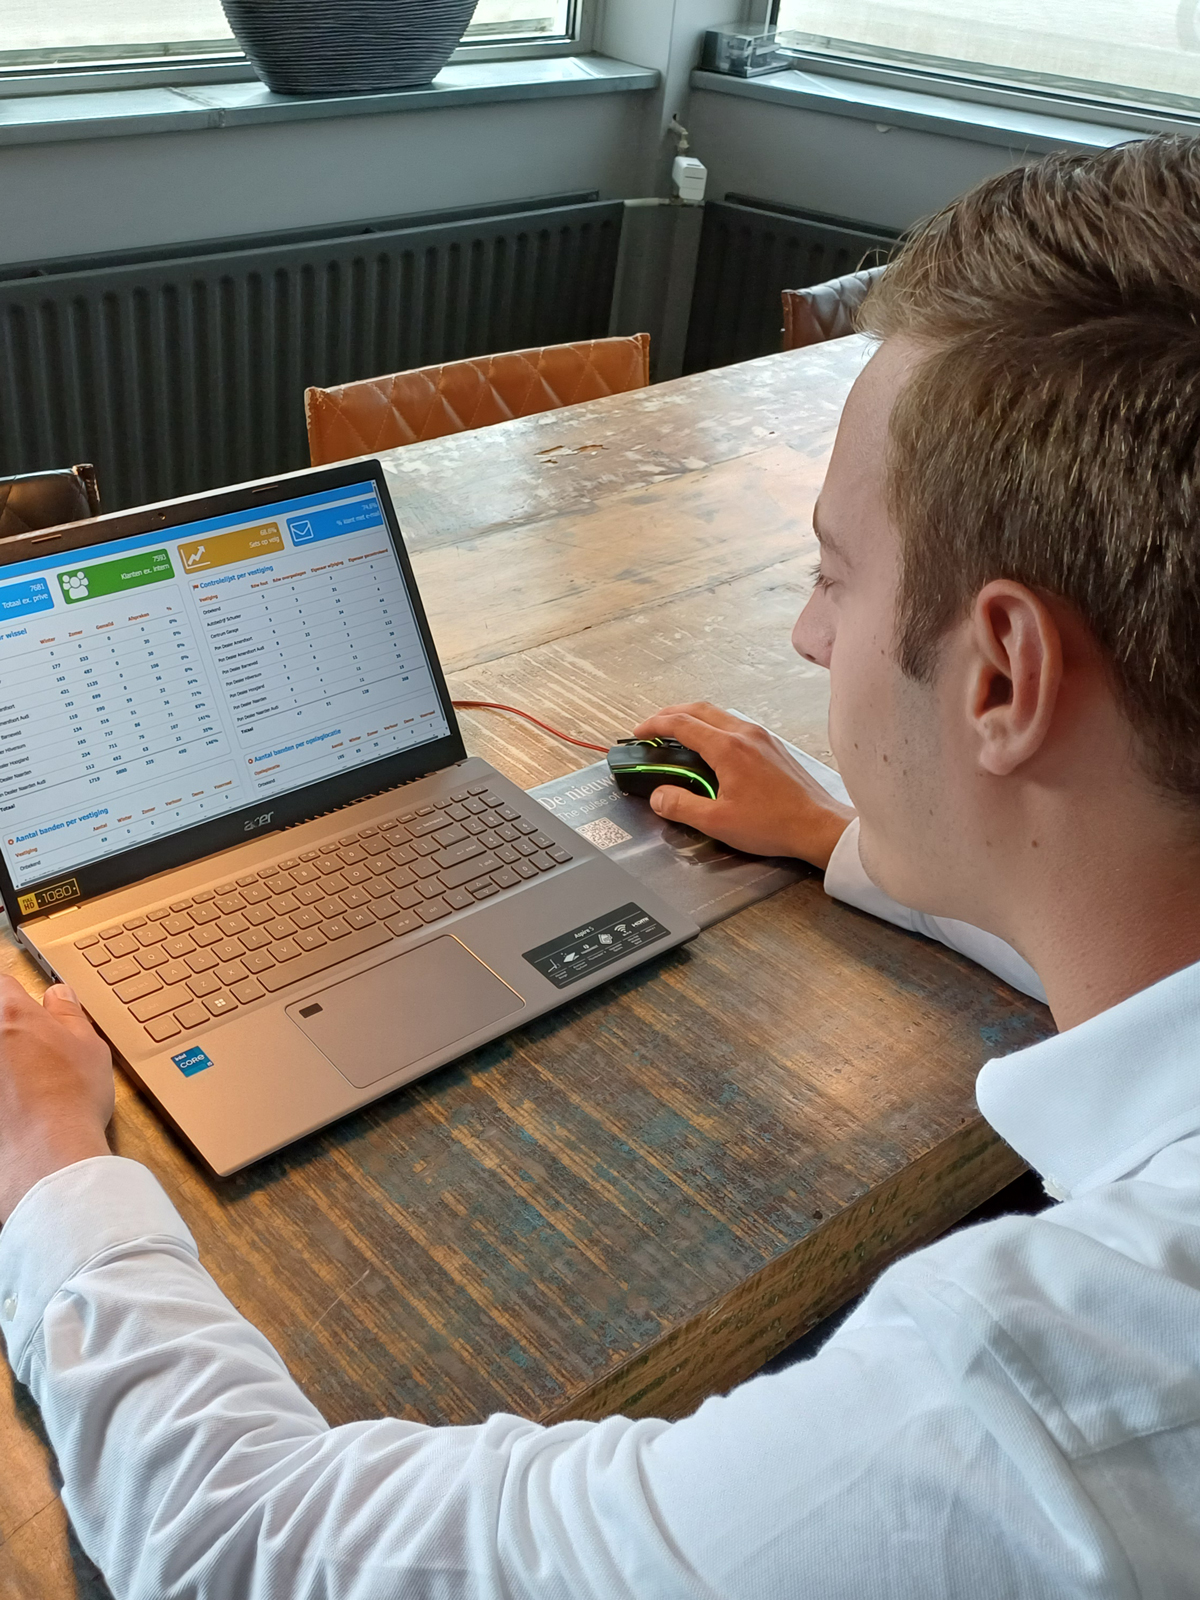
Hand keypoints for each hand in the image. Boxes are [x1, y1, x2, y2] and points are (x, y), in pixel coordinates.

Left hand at [0, 979, 113, 1222]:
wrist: (48, 1153)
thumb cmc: (73, 1096)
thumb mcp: (88, 1046)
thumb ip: (69, 1014)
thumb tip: (58, 994)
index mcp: (11, 1014)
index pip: (2, 984)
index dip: (14, 995)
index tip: (26, 1010)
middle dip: (8, 1031)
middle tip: (30, 1053)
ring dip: (7, 1064)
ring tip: (23, 1084)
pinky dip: (2, 1094)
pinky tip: (12, 1106)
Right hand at [631, 704, 855, 869]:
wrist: (817, 826)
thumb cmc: (774, 824)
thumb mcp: (717, 822)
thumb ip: (681, 806)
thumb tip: (659, 796)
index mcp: (728, 748)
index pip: (682, 725)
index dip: (655, 726)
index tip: (640, 733)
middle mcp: (745, 734)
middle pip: (700, 710)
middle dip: (671, 714)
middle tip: (654, 727)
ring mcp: (762, 737)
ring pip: (719, 715)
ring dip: (694, 719)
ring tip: (679, 734)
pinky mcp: (773, 747)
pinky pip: (736, 725)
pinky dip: (714, 727)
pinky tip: (711, 746)